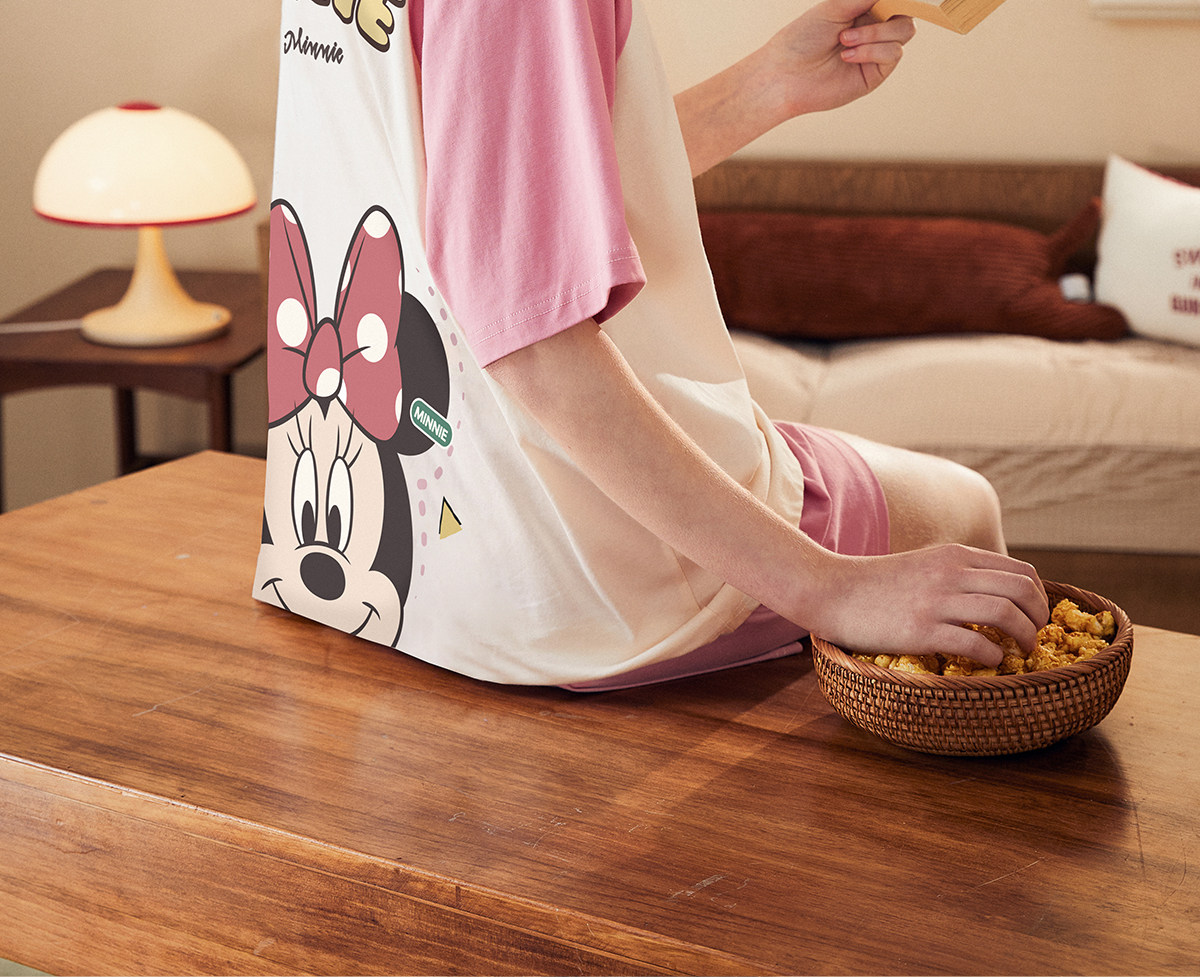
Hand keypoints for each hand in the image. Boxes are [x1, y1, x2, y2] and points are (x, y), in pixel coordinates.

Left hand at [764, 0, 915, 117]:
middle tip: (855, 23)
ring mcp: (875, 53)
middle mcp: (873, 31)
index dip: (898, 0)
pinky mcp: (874, 75)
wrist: (785, 75)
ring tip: (844, 41)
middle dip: (886, 16)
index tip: (882, 2)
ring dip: (875, 33)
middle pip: (906, 15)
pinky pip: (893, 54)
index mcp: (864, 10)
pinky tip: (847, 55)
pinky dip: (872, 50)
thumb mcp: (835, 7)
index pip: (895, 2)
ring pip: (904, 32)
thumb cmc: (802, 38)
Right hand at [812, 545, 1048, 666]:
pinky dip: (994, 654)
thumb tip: (993, 595)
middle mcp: (951, 574)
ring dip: (1024, 637)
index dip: (1039, 597)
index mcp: (954, 556)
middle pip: (1021, 589)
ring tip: (1021, 651)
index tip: (1035, 616)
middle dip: (1039, 617)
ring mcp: (936, 601)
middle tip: (1035, 636)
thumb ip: (957, 573)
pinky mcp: (921, 630)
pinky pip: (976, 642)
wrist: (830, 590)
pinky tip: (990, 660)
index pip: (1020, 571)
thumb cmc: (875, 584)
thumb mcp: (923, 563)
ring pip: (1006, 614)